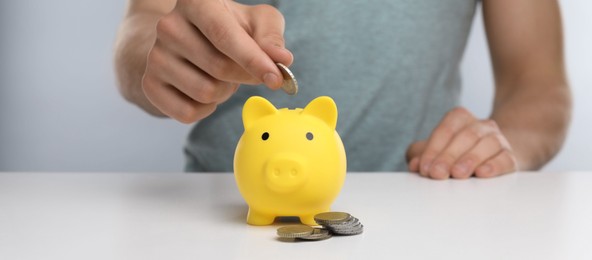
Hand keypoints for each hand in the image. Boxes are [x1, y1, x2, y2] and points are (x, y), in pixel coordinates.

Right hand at [142, 0, 292, 122]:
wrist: (189, 40)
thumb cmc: (231, 28)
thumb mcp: (257, 22)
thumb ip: (272, 38)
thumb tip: (282, 60)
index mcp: (196, 2)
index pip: (225, 36)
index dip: (253, 60)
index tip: (276, 79)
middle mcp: (168, 26)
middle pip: (219, 68)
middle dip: (243, 77)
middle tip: (246, 71)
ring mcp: (155, 56)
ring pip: (206, 92)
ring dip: (225, 92)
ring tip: (222, 76)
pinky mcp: (149, 84)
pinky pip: (188, 113)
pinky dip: (207, 109)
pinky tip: (205, 89)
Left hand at [406, 107, 518, 178]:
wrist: (489, 160)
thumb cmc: (454, 155)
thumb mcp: (434, 151)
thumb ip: (419, 155)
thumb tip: (415, 164)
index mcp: (460, 118)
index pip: (446, 129)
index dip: (433, 149)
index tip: (424, 169)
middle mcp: (481, 125)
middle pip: (466, 136)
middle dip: (449, 156)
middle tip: (438, 174)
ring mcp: (499, 139)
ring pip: (487, 144)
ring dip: (470, 159)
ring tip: (458, 174)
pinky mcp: (510, 157)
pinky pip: (505, 159)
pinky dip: (494, 166)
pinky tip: (482, 173)